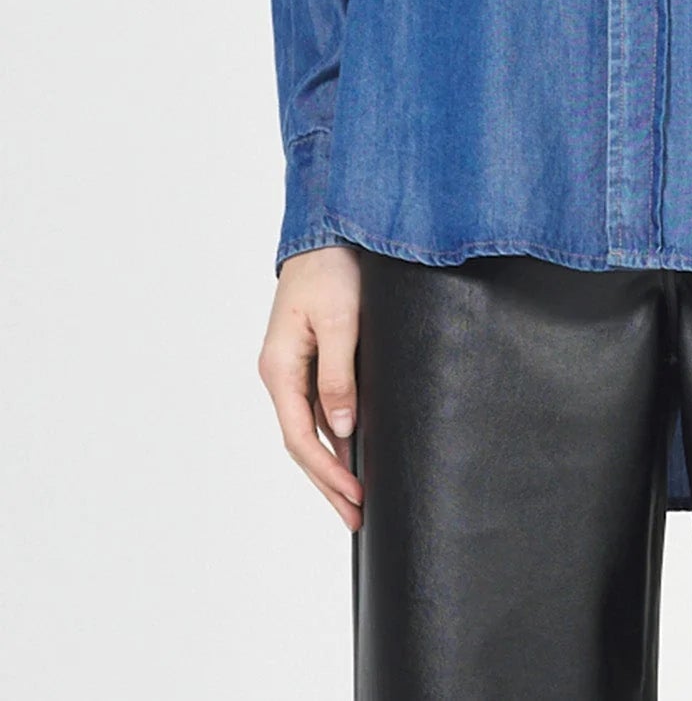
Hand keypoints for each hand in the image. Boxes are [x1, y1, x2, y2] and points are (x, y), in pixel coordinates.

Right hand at [258, 244, 364, 528]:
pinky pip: (317, 408)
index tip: (355, 497)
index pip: (299, 437)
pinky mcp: (310, 357)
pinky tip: (351, 452)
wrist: (328, 228)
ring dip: (331, 464)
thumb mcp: (339, 321)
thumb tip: (341, 429)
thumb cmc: (332, 268)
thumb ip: (338, 375)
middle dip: (328, 482)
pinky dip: (333, 436)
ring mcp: (293, 367)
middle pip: (301, 442)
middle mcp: (281, 372)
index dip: (327, 472)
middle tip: (357, 517)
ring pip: (309, 428)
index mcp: (279, 368)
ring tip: (355, 500)